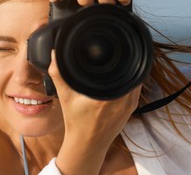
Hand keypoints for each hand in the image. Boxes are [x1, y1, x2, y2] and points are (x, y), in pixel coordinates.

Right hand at [48, 50, 140, 173]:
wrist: (87, 144)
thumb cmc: (76, 122)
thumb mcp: (65, 97)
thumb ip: (59, 74)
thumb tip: (54, 55)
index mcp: (107, 96)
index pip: (122, 67)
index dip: (121, 54)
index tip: (115, 47)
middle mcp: (122, 99)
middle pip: (131, 70)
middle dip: (125, 59)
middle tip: (116, 50)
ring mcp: (129, 104)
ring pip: (136, 78)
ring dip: (129, 69)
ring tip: (120, 59)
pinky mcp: (132, 108)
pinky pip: (135, 88)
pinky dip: (130, 80)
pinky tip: (122, 75)